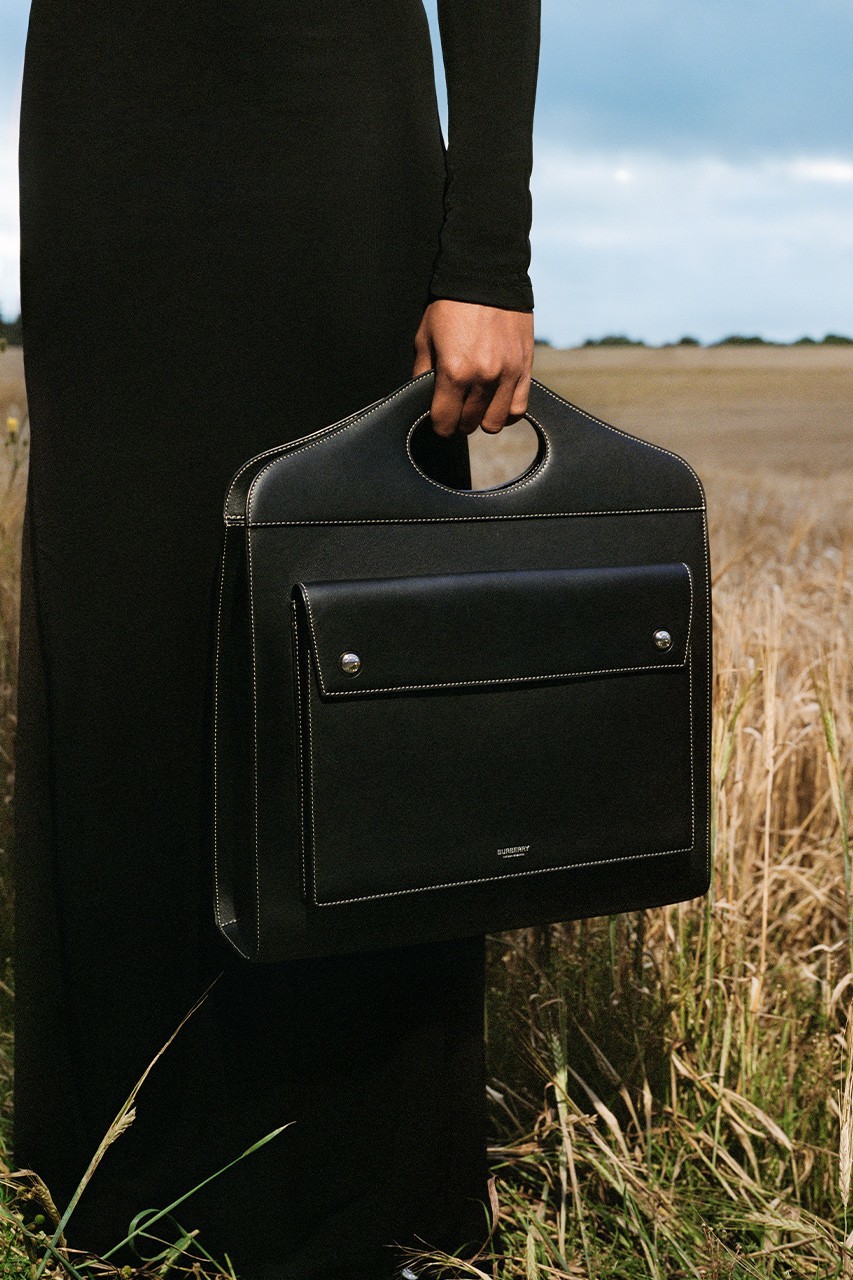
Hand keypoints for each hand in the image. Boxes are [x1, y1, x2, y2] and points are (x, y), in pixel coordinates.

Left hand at [412, 299, 533, 436]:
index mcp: (454, 372)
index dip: (439, 425)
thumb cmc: (451, 305)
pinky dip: (506, 412)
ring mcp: (507, 375)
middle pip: (469, 424)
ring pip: (494, 422)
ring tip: (477, 406)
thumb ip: (422, 372)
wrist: (487, 275)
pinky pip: (518, 409)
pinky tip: (497, 403)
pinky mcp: (524, 369)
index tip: (439, 420)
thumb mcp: (425, 337)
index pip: (445, 422)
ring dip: (482, 419)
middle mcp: (482, 378)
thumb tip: (421, 397)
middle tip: (456, 408)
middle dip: (459, 421)